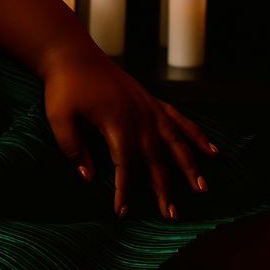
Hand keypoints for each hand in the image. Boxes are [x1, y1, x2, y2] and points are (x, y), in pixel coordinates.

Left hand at [40, 43, 219, 219]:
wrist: (72, 54)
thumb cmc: (63, 86)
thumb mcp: (58, 117)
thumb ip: (72, 148)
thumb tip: (88, 178)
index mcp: (116, 121)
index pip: (125, 164)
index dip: (125, 190)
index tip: (122, 212)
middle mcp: (138, 115)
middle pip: (156, 158)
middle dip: (165, 189)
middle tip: (172, 215)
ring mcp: (148, 107)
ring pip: (176, 141)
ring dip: (190, 166)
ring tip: (202, 189)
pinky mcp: (151, 99)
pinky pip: (179, 119)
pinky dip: (195, 135)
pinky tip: (211, 150)